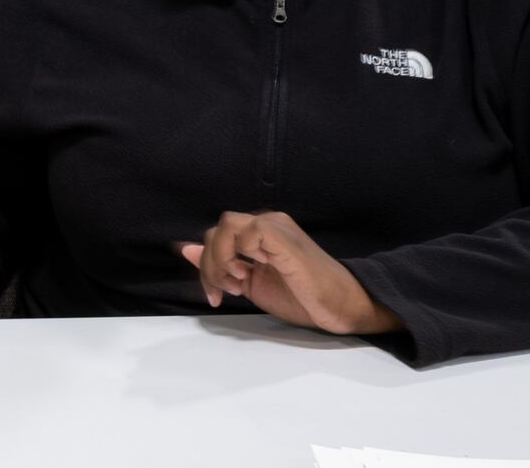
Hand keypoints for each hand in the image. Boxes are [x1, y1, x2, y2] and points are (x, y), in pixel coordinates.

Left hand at [179, 211, 402, 335]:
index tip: (215, 296)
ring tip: (236, 283)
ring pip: (226, 225)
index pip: (217, 236)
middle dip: (209, 264)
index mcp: (259, 233)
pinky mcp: (283, 238)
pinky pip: (247, 231)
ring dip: (220, 258)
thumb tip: (188, 251)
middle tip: (224, 292)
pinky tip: (247, 275)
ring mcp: (276, 226)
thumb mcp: (252, 284)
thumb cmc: (303, 297)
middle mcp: (267, 222)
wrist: (342, 307)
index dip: (207, 265)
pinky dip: (237, 253)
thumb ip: (222, 266)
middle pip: (217, 229)